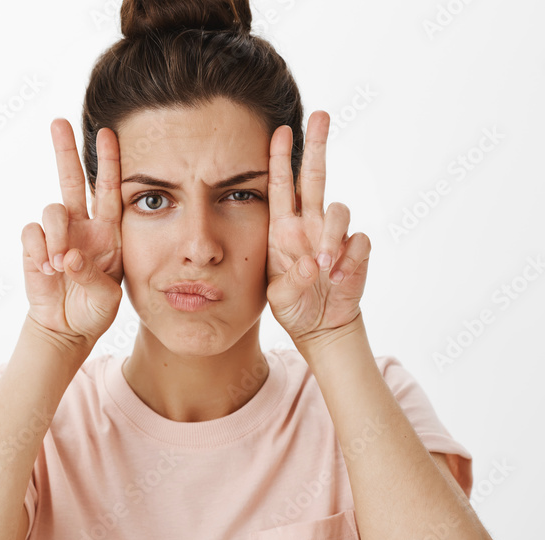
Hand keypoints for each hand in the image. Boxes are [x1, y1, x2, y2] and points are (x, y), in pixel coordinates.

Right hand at [22, 118, 123, 350]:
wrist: (66, 328)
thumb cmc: (93, 310)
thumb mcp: (107, 298)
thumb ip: (92, 277)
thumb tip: (69, 257)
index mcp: (107, 231)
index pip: (109, 190)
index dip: (109, 162)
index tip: (107, 133)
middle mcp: (81, 225)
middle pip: (71, 179)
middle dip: (65, 150)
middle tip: (58, 123)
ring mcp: (56, 234)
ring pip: (52, 210)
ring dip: (57, 235)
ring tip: (60, 264)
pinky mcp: (34, 247)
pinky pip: (32, 232)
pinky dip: (39, 250)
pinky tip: (47, 270)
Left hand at [265, 110, 370, 349]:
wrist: (320, 325)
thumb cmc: (293, 305)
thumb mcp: (279, 298)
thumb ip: (290, 283)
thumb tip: (312, 264)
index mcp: (282, 229)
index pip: (280, 187)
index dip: (279, 159)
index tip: (279, 131)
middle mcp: (308, 225)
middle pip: (314, 176)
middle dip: (317, 145)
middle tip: (321, 115)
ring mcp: (333, 235)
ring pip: (339, 210)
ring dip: (332, 237)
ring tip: (325, 267)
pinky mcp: (357, 250)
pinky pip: (359, 241)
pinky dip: (350, 258)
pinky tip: (340, 278)